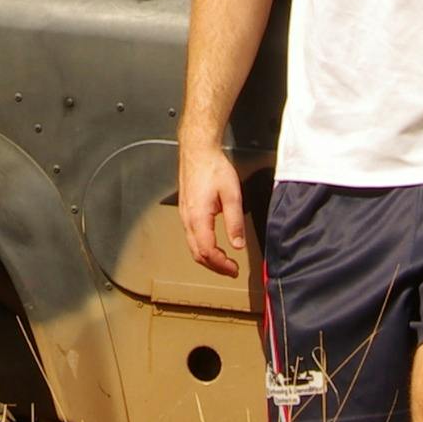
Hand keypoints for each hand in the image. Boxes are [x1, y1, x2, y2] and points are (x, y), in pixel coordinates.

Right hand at [179, 145, 252, 278]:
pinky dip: (202, 247)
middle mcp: (187, 219)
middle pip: (198, 254)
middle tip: (231, 270)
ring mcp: (184, 215)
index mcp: (198, 218)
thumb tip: (238, 244)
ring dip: (208, 258)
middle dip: (215, 266)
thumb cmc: (213, 168)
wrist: (197, 151)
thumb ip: (235, 222)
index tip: (234, 269)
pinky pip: (191, 236)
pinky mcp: (185, 210)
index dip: (221, 265)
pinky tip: (213, 245)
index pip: (208, 252)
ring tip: (224, 262)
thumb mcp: (231, 195)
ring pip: (193, 246)